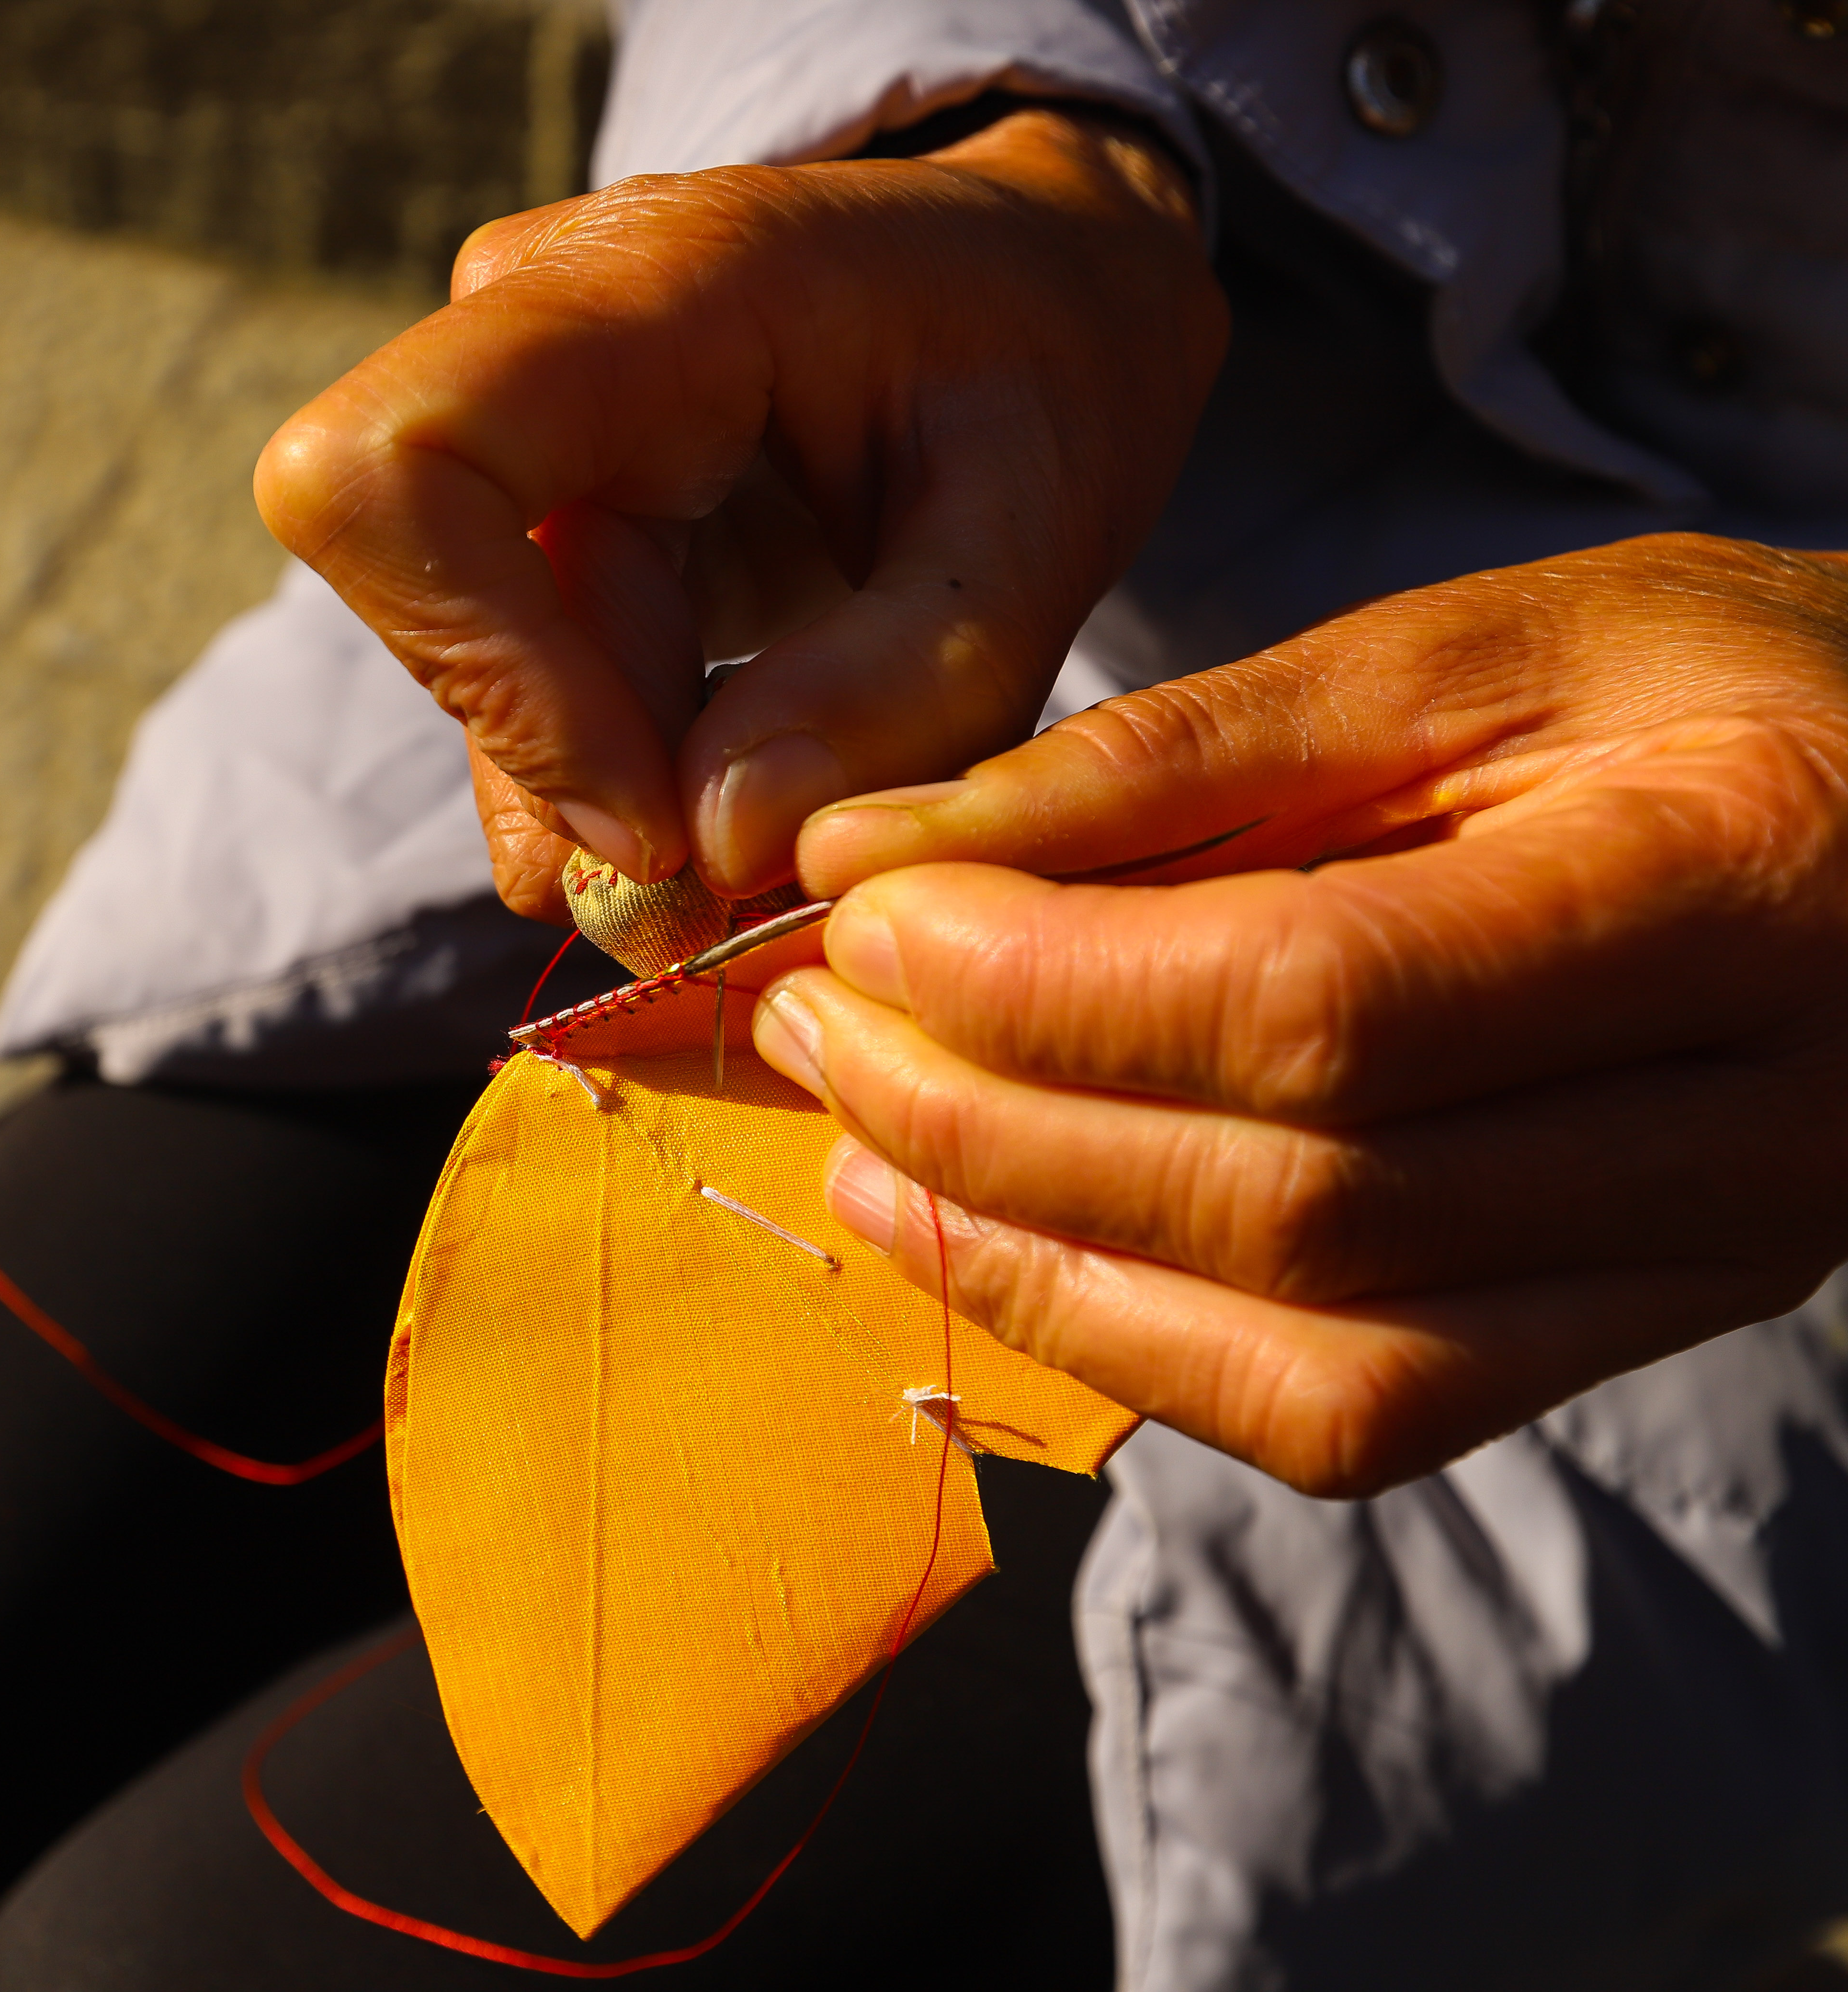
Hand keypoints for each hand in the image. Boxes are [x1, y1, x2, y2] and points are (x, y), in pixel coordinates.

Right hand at [255, 108, 1221, 914]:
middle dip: (576, 787)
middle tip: (743, 910)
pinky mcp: (530, 508)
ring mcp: (513, 421)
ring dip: (612, 803)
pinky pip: (521, 685)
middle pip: (431, 611)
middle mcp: (529, 335)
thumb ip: (907, 685)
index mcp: (646, 291)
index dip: (480, 668)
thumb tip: (716, 845)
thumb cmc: (1049, 362)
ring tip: (779, 856)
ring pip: (472, 677)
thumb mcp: (1044, 520)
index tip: (653, 821)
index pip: (394, 471)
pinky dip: (625, 778)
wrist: (1036, 287)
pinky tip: (748, 791)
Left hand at [750, 534, 1847, 1496]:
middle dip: (1000, 1121)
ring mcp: (1706, 1265)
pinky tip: (989, 1238)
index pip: (1325, 1005)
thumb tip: (884, 847)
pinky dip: (1141, 1349)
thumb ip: (1182, 751)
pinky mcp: (1633, 1334)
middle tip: (812, 1023)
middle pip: (1296, 1200)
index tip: (865, 917)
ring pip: (1316, 1359)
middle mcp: (1749, 1125)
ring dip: (1036, 1260)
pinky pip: (1361, 1416)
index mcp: (1736, 882)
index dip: (1054, 983)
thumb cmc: (1722, 685)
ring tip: (854, 1144)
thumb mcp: (1476, 645)